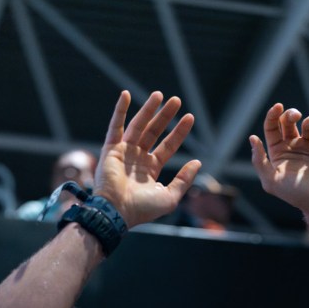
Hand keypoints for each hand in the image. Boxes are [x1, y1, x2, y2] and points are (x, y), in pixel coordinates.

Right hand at [93, 90, 200, 227]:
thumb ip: (184, 180)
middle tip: (177, 100)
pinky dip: (120, 110)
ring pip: (138, 125)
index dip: (179, 133)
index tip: (190, 118)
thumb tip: (198, 162)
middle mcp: (137, 159)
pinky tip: (126, 94)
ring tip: (159, 94)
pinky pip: (115, 126)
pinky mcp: (110, 149)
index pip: (167, 146)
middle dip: (165, 116)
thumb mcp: (170, 197)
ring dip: (148, 109)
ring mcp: (123, 153)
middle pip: (154, 132)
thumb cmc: (143, 209)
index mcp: (150, 170)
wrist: (117, 212)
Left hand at [250, 105, 308, 217]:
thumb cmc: (296, 195)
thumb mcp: (272, 181)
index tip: (278, 107)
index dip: (273, 115)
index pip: (272, 128)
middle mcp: (294, 148)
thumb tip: (252, 138)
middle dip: (290, 114)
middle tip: (295, 115)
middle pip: (289, 122)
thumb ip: (260, 161)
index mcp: (278, 153)